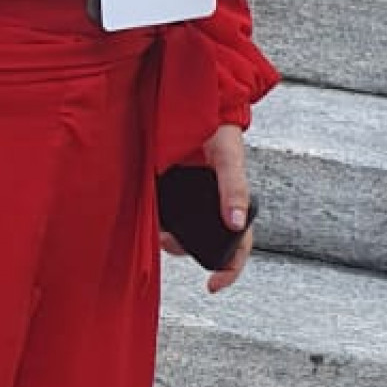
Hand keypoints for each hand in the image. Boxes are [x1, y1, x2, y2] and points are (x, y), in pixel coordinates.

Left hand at [160, 125, 255, 295]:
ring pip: (181, 232)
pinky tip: (147, 217)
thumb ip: (233, 187)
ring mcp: (187, 198)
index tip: (213, 286)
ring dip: (170, 237)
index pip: (238, 244)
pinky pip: (160, 215)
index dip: (230, 269)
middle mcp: (210, 202)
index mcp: (232, 198)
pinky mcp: (165, 190)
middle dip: (187, 250)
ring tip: (157, 228)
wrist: (184, 100)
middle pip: (203, 243)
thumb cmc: (214, 124)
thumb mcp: (226, 155)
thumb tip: (235, 222)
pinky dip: (154, 221)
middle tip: (168, 241)